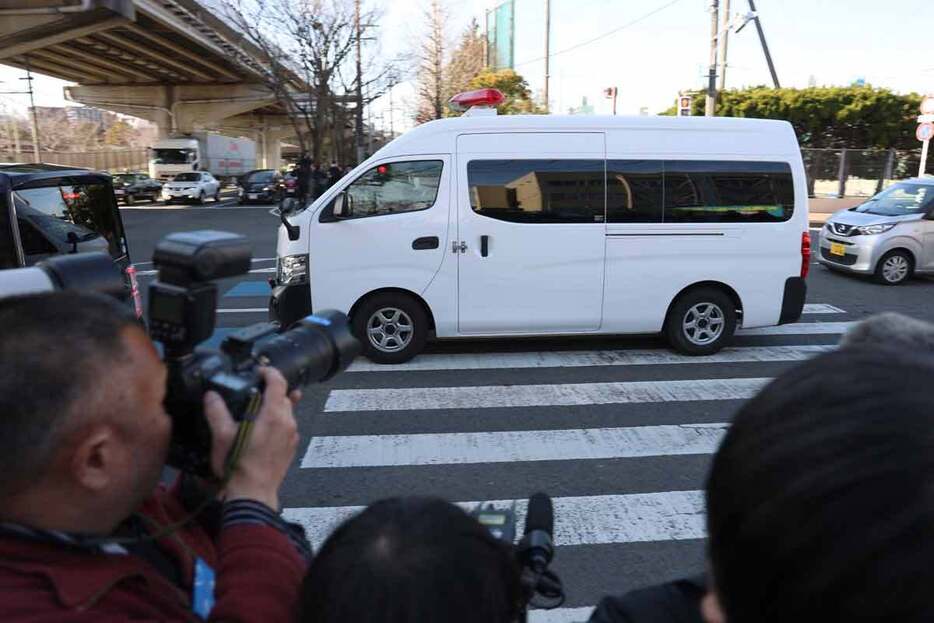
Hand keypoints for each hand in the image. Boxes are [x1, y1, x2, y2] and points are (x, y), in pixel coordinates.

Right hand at [203, 368, 302, 509]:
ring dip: (275, 406)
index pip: (278, 382)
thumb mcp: (222, 436)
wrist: (253, 494)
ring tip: (257, 410)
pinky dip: (278, 422)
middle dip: (271, 390)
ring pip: (287, 412)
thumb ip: (217, 412)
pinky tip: (263, 430)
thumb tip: (211, 395)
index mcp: (273, 415)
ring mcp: (292, 435)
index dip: (269, 372)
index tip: (258, 371)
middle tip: (253, 391)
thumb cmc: (237, 465)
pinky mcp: (292, 447)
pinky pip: (288, 426)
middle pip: (284, 396)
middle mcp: (288, 422)